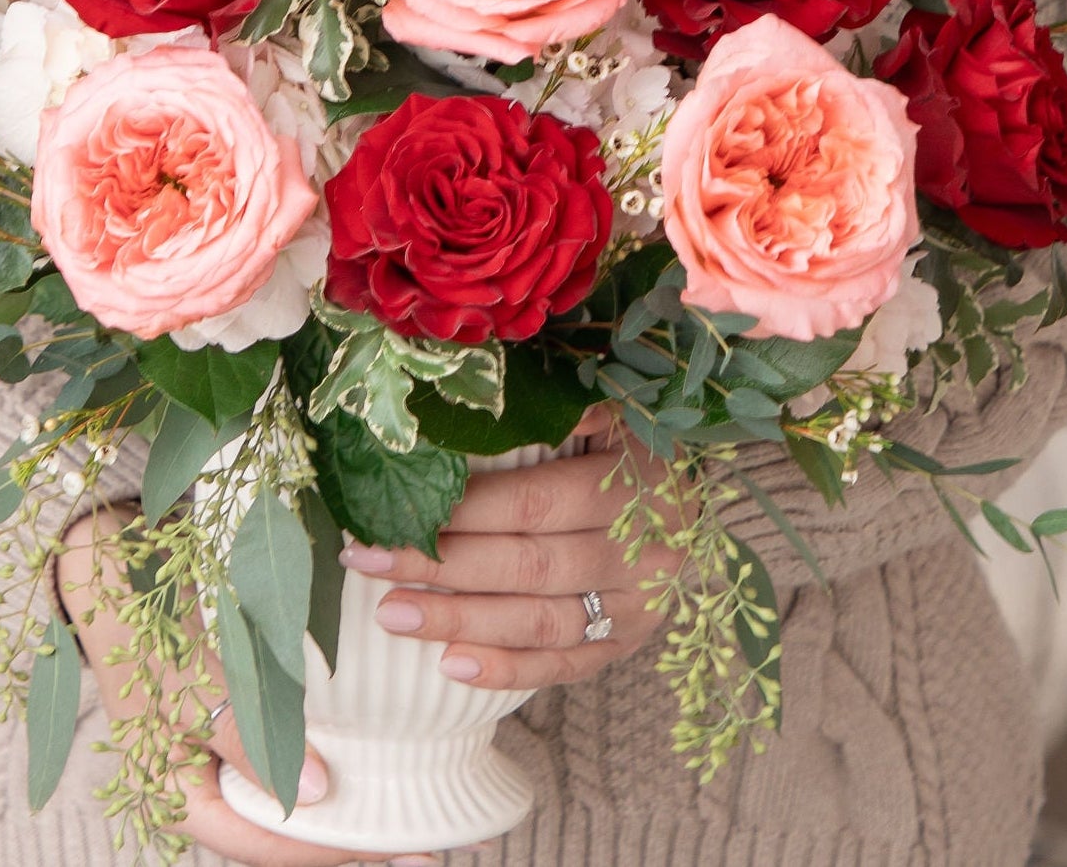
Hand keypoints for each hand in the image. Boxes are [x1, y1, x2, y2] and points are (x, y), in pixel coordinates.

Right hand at [56, 517, 434, 866]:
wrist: (111, 575)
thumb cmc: (146, 629)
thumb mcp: (192, 685)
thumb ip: (246, 737)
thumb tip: (312, 794)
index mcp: (182, 801)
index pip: (266, 847)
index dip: (329, 850)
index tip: (389, 843)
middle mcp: (205, 789)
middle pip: (284, 833)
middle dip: (348, 840)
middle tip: (418, 845)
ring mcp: (222, 759)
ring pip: (291, 798)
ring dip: (344, 807)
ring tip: (407, 808)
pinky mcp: (239, 724)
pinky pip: (287, 757)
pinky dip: (327, 761)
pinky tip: (374, 756)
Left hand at [342, 412, 678, 692]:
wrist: (698, 493)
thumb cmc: (636, 437)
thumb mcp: (612, 404)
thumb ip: (557, 402)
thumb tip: (476, 396)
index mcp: (631, 482)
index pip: (533, 503)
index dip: (463, 510)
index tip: (396, 508)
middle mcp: (641, 550)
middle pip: (528, 565)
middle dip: (441, 565)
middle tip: (368, 561)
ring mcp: (638, 604)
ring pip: (540, 621)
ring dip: (459, 620)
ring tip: (392, 614)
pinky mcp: (631, 641)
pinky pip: (566, 666)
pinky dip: (509, 670)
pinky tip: (451, 665)